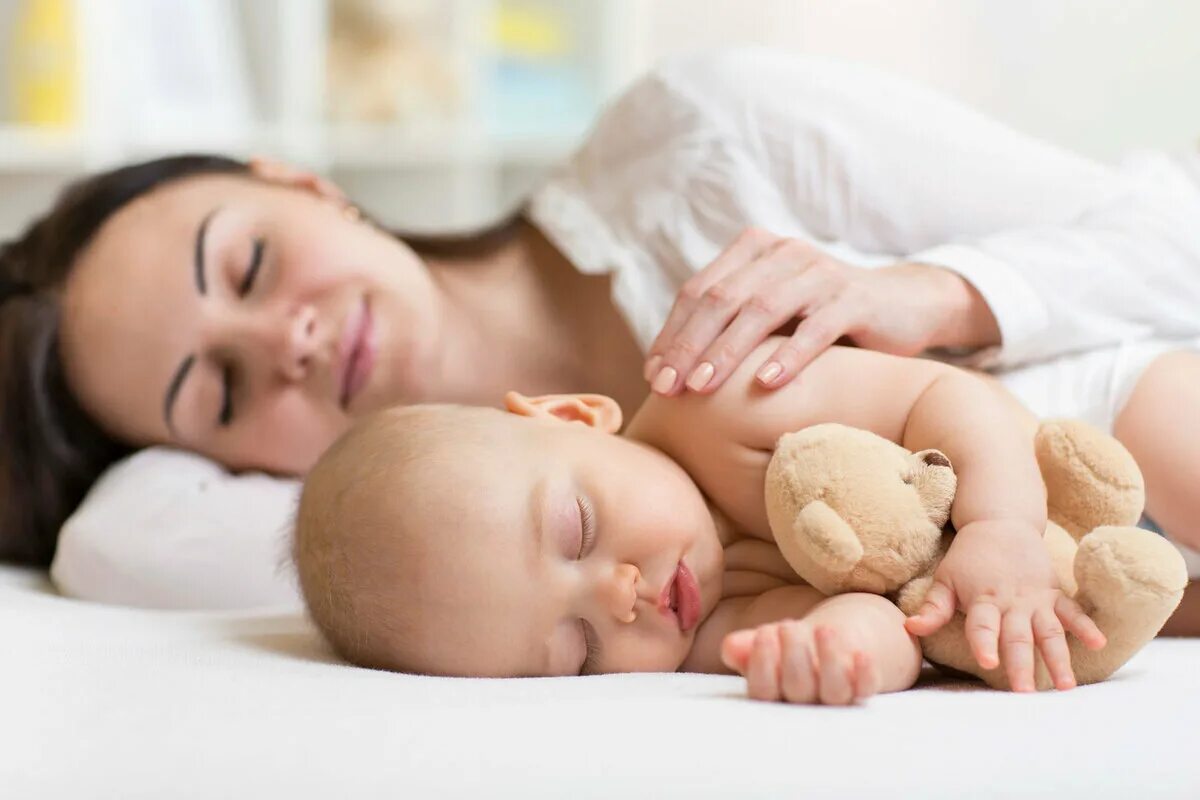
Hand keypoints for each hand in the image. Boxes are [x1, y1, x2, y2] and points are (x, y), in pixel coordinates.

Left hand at [644, 227, 993, 395]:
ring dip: (727, 352)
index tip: (652, 375)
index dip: (672, 333)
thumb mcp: (771, 315)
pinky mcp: (854, 299)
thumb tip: (666, 370)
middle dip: (689, 345)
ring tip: (702, 387)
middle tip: (666, 387)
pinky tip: (764, 385)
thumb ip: (728, 326)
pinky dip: (788, 357)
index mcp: (755, 250)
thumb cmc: (821, 318)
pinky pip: (815, 329)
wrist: (902, 306)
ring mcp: (820, 273)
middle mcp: (784, 253)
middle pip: (722, 299)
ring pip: (761, 310)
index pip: (699, 290)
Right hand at [721, 620, 878, 704]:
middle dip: (793, 655)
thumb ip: (744, 646)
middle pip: (798, 689)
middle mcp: (805, 703)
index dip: (762, 665)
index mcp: (775, 694)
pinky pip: (867, 688)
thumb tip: (731, 647)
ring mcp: (836, 698)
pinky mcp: (863, 688)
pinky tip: (860, 654)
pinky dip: (866, 673)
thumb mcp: (765, 642)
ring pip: (834, 691)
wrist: (830, 642)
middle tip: (788, 625)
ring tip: (822, 629)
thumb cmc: (788, 645)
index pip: (763, 691)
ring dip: (828, 659)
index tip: (765, 633)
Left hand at [904, 519, 1106, 691]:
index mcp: (983, 599)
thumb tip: (908, 629)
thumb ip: (932, 608)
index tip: (989, 663)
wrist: (1000, 522)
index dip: (985, 643)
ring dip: (1059, 658)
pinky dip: (1086, 626)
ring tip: (1067, 686)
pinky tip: (1098, 643)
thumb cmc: (968, 557)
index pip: (982, 626)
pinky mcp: (1054, 592)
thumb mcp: (945, 579)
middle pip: (1017, 636)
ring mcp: (1036, 598)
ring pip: (1049, 632)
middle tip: (1026, 692)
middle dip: (1022, 664)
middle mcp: (1011, 602)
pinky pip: (1072, 611)